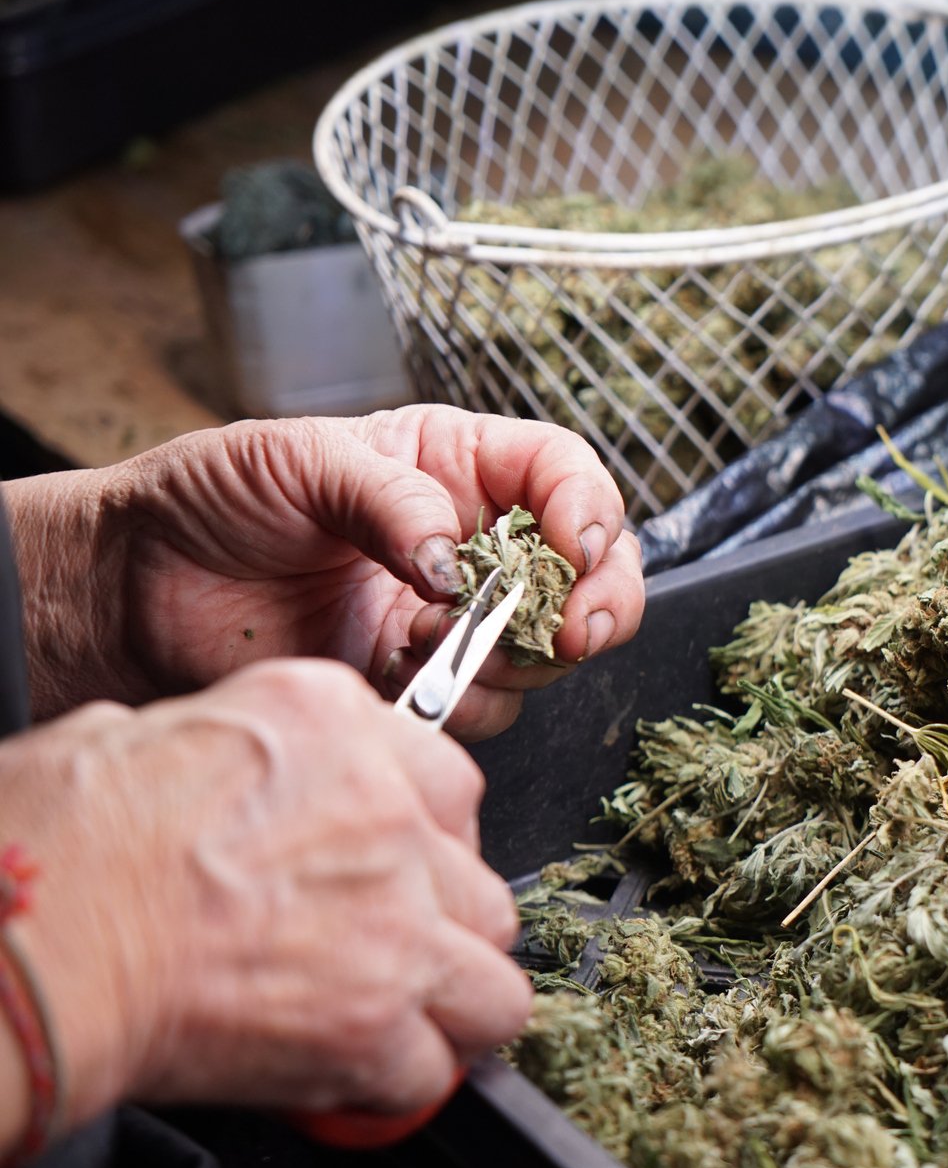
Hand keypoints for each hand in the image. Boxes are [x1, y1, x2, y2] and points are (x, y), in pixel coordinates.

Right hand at [0, 659, 528, 1151]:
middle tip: (387, 953)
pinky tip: (343, 1074)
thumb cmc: (51, 841)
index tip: (395, 872)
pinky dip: (391, 1084)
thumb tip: (218, 775)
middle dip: (441, 930)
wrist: (32, 933)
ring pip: (491, 985)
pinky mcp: (373, 1020)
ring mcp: (396, 922)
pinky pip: (431, 1071)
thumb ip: (225, 751)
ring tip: (394, 1021)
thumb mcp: (139, 733)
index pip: (445, 782)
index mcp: (334, 725)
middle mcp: (389, 816)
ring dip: (446, 1009)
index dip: (423, 841)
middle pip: (478, 888)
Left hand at [6, 406, 644, 737]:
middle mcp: (473, 543)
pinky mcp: (417, 685)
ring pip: (545, 651)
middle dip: (599, 601)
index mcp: (455, 466)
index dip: (590, 510)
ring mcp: (449, 620)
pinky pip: (482, 707)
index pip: (565, 477)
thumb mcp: (299, 460)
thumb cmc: (208, 499)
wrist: (129, 590)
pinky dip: (457, 699)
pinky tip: (393, 671)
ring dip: (512, 654)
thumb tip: (456, 560)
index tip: (575, 546)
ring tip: (430, 637)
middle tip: (573, 630)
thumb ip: (390, 499)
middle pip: (589, 573)